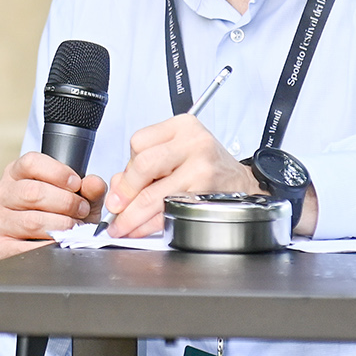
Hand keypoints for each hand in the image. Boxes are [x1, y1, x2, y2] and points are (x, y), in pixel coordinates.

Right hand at [0, 152, 107, 260]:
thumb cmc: (59, 215)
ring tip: (75, 227)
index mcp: (14, 174)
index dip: (58, 172)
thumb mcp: (77, 197)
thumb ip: (89, 188)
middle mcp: (0, 194)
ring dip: (61, 225)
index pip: (31, 163)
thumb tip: (93, 183)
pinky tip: (60, 244)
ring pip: (31, 221)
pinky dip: (49, 247)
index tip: (76, 184)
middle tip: (82, 210)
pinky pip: (25, 248)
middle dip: (65, 203)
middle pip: (33, 192)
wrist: (45, 244)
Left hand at [104, 115, 258, 236]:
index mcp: (183, 126)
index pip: (139, 142)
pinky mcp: (204, 193)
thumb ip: (144, 163)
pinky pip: (168, 211)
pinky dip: (150, 224)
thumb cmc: (206, 165)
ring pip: (153, 194)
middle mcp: (193, 143)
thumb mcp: (177, 151)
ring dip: (132, 216)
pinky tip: (142, 228)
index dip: (126, 167)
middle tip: (115, 208)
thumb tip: (117, 188)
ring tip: (122, 225)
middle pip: (143, 166)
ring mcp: (201, 168)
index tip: (121, 185)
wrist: (240, 183)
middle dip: (125, 192)